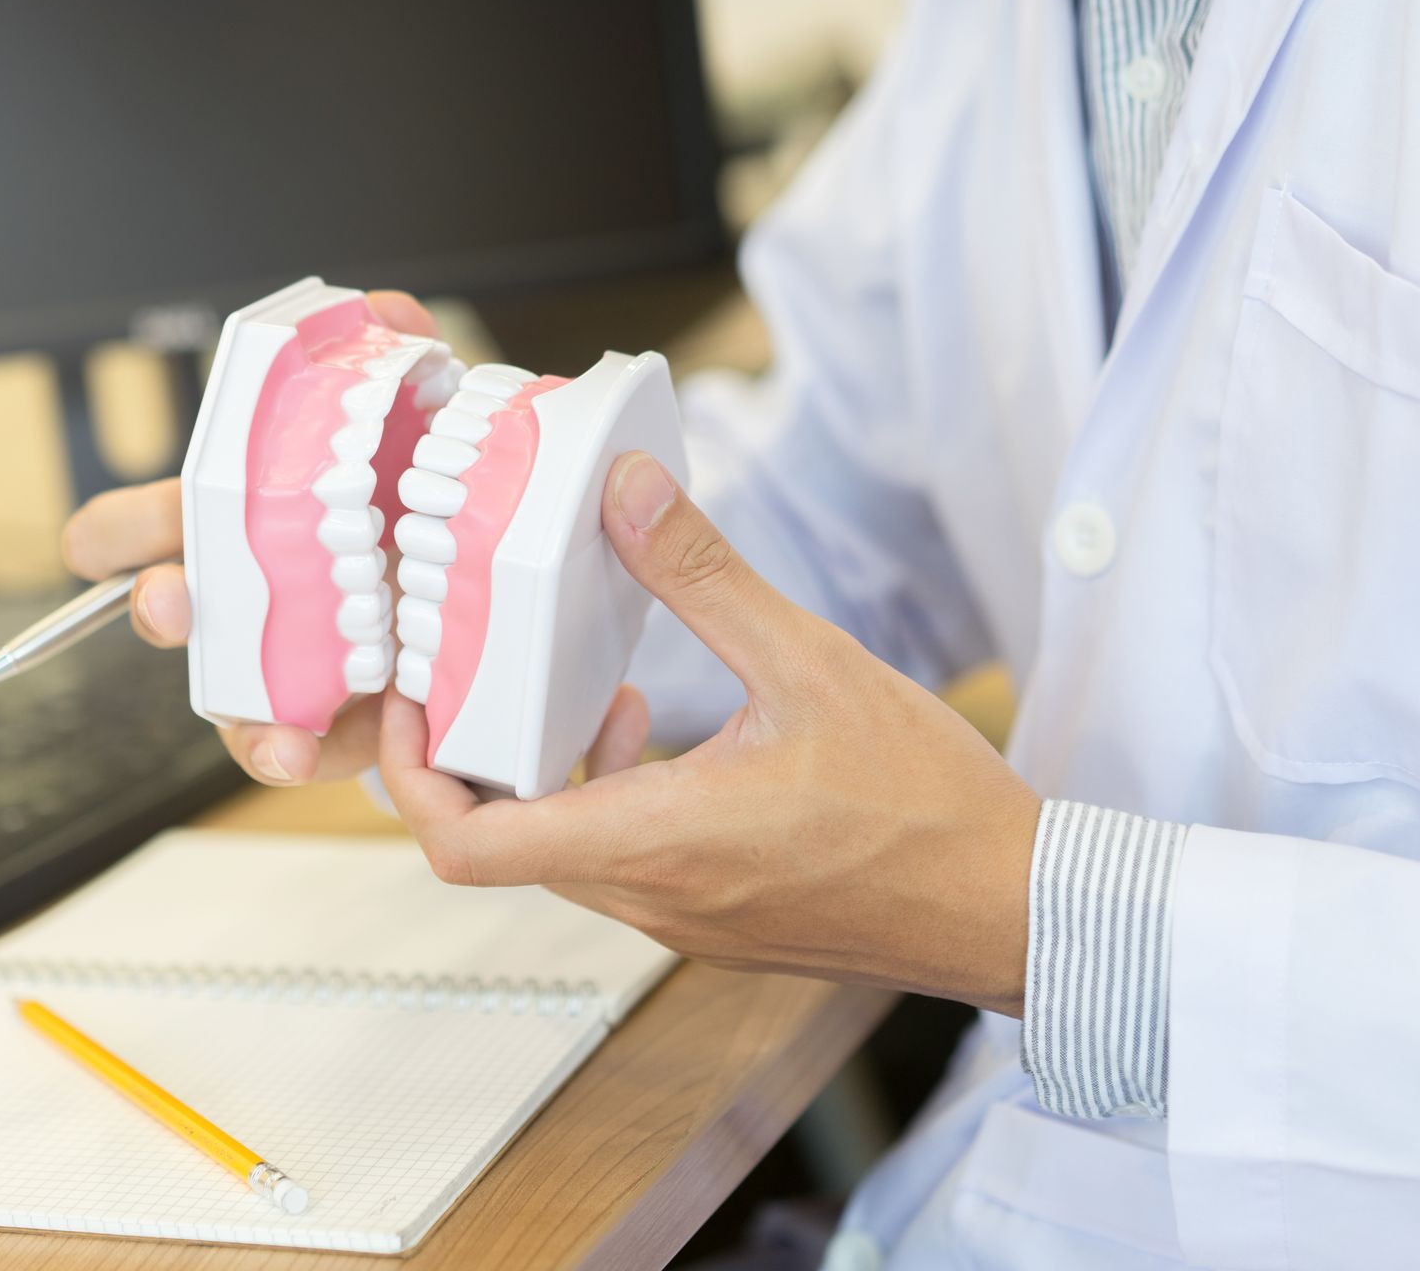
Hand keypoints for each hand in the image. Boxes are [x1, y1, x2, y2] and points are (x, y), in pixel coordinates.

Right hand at [60, 290, 438, 786]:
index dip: (111, 535)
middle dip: (161, 608)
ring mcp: (295, 660)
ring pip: (234, 699)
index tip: (88, 548)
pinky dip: (301, 754)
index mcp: (246, 518)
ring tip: (268, 730)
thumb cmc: (420, 495)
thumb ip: (399, 353)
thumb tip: (383, 308)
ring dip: (239, 717)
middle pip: (176, 610)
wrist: (488, 576)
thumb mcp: (421, 418)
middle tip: (172, 601)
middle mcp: (255, 594)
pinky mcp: (346, 715)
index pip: (153, 523)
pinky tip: (308, 752)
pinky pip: (309, 748)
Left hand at [378, 453, 1041, 1013]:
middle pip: (502, 845)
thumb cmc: (927, 804)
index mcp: (653, 841)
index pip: (468, 846)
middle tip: (492, 675)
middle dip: (483, 757)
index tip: (413, 708)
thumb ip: (702, 575)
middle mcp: (650, 898)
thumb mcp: (810, 660)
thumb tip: (625, 493)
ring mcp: (683, 923)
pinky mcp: (718, 925)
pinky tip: (667, 738)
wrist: (1008, 908)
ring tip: (601, 695)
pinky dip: (610, 802)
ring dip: (555, 777)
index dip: (411, 777)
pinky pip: (622, 867)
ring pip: (563, 856)